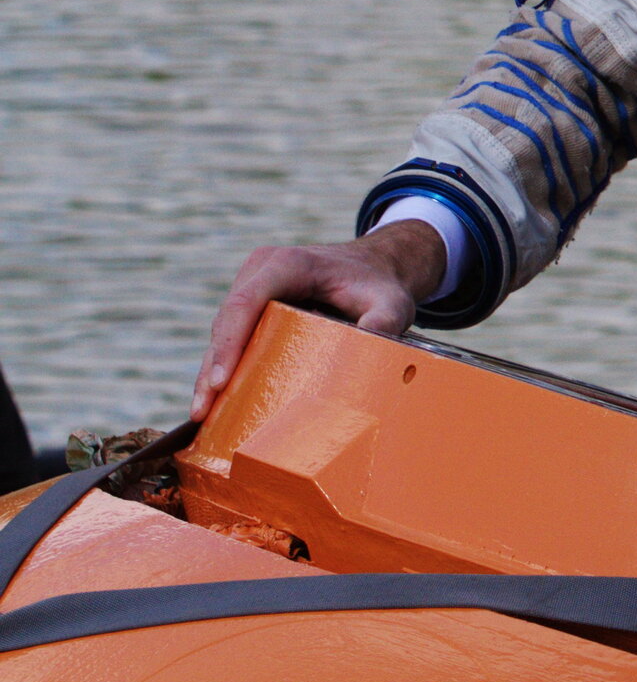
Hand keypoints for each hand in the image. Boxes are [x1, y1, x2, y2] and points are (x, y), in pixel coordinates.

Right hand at [191, 223, 444, 420]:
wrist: (374, 268)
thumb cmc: (379, 285)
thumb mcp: (391, 302)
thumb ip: (384, 320)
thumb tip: (370, 343)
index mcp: (289, 264)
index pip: (248, 301)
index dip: (230, 342)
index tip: (221, 381)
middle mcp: (262, 270)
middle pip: (227, 321)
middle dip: (211, 367)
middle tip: (201, 412)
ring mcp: (253, 286)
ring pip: (222, 332)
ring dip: (209, 373)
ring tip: (200, 416)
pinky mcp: (253, 306)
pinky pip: (231, 337)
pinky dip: (220, 368)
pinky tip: (213, 403)